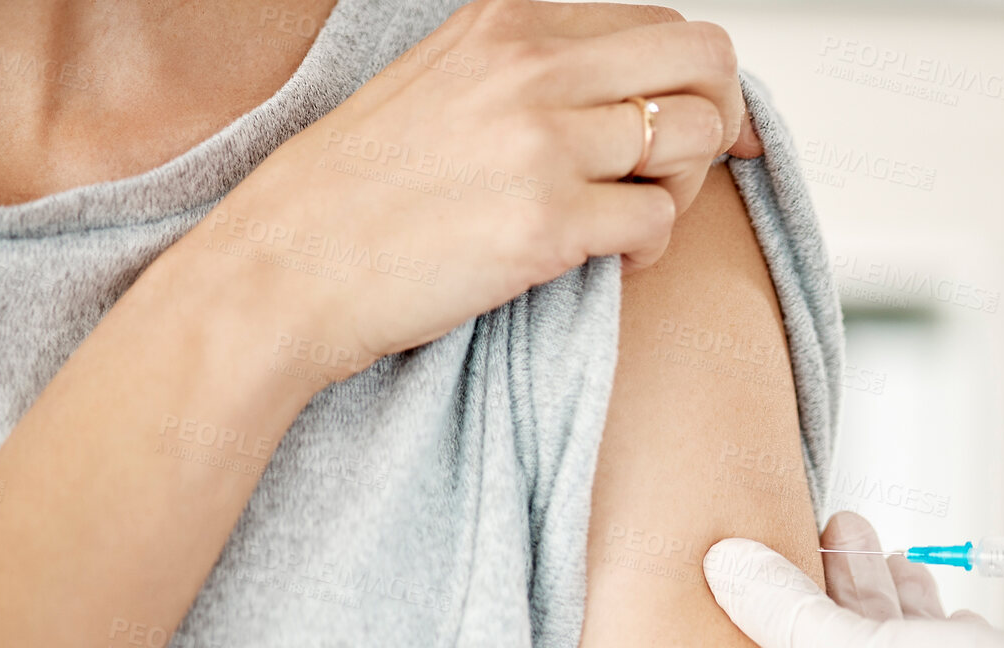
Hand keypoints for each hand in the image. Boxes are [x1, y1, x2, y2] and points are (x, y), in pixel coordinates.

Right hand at [185, 0, 757, 390]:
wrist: (285, 268)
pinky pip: (659, 223)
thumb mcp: (443, 82)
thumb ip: (533, 69)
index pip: (663, 24)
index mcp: (510, 21)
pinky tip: (603, 260)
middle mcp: (533, 64)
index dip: (700, 82)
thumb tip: (629, 87)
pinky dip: (649, 250)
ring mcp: (542, 140)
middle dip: (719, 120)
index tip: (707, 124)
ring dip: (682, 191)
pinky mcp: (548, 222)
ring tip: (627, 220)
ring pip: (694, 140)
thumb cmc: (357, 193)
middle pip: (705, 63)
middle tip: (685, 172)